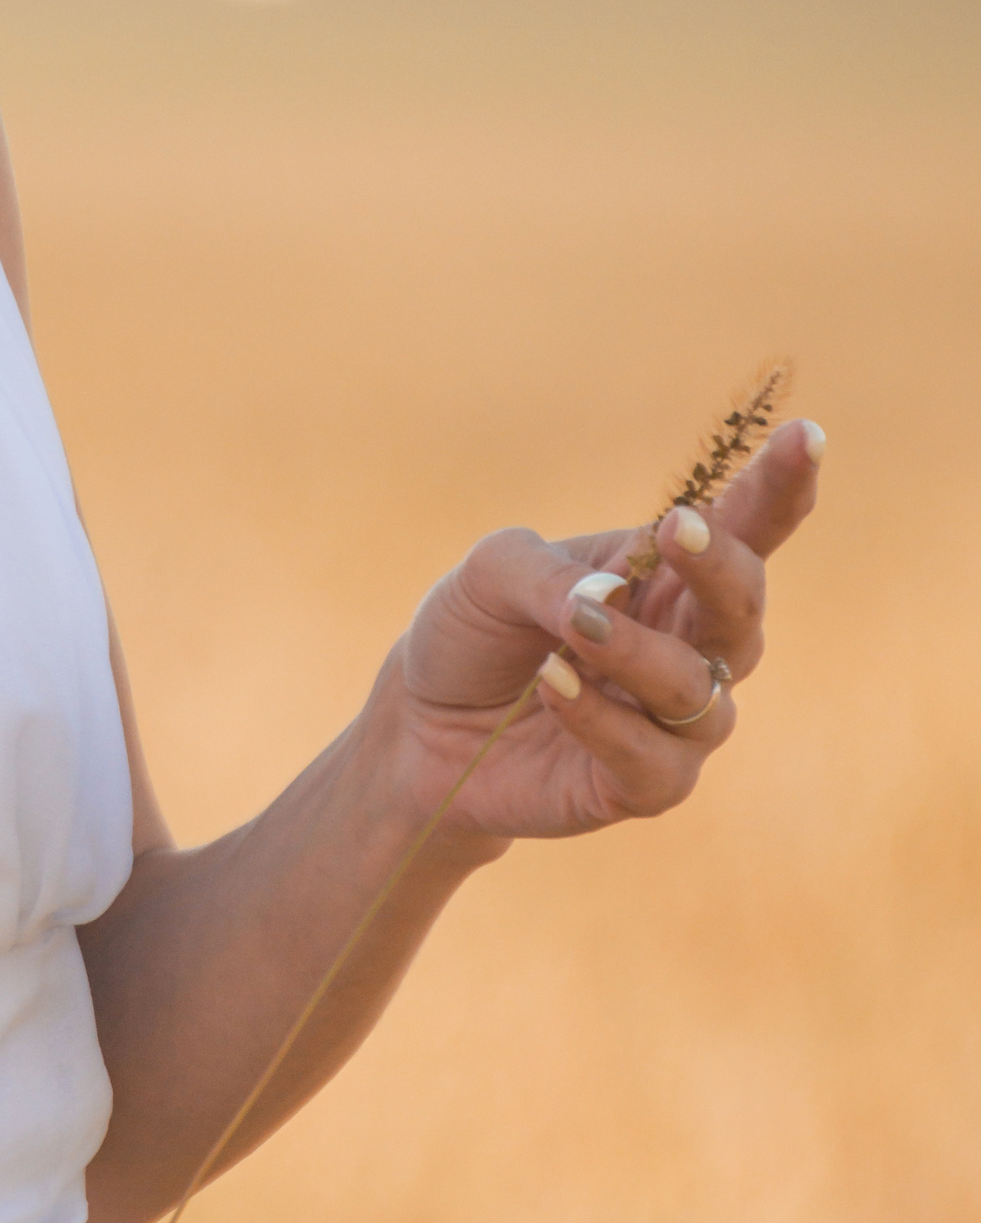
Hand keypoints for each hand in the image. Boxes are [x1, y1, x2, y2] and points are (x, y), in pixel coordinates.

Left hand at [383, 416, 822, 845]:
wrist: (417, 727)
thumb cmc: (472, 633)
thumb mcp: (493, 573)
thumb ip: (551, 574)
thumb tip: (606, 599)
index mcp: (666, 577)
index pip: (740, 529)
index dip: (779, 487)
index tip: (806, 436)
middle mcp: (686, 646)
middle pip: (743, 608)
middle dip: (722, 566)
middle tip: (679, 529)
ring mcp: (673, 722)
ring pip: (698, 690)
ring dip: (637, 653)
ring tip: (573, 631)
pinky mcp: (643, 786)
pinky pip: (652, 761)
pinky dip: (600, 718)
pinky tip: (551, 685)